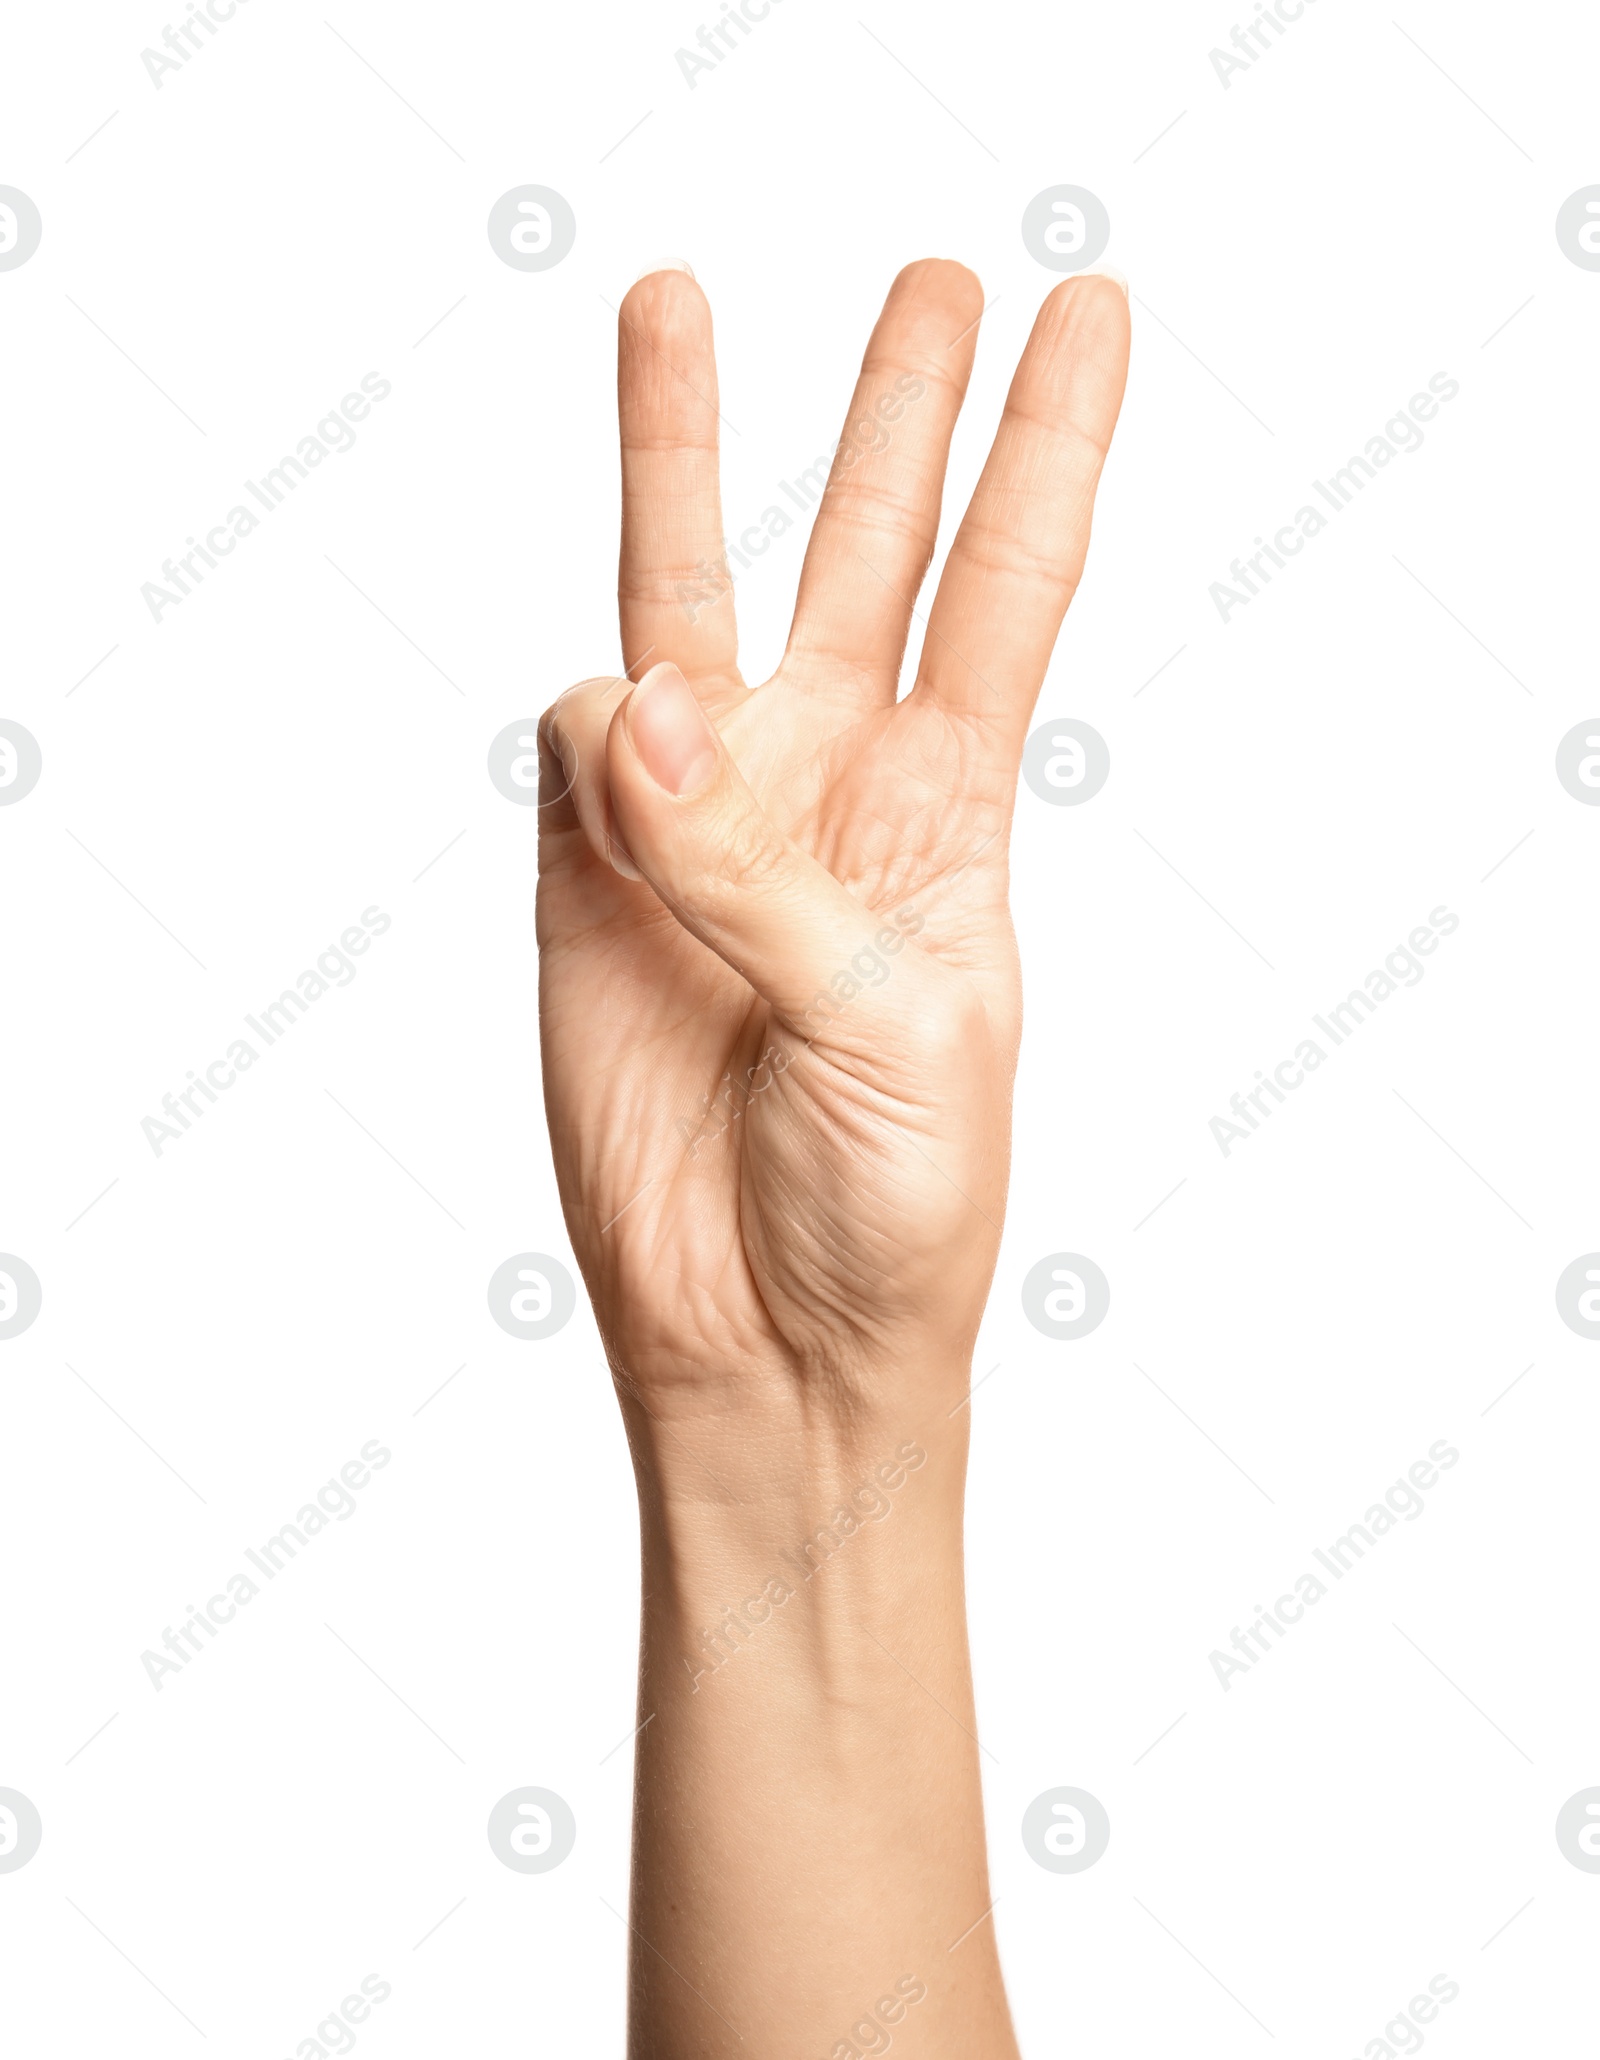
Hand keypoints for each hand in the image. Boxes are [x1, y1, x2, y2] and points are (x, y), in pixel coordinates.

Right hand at [538, 259, 1128, 1457]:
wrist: (767, 1343)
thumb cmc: (887, 1204)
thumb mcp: (885, 1029)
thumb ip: (758, 867)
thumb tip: (634, 709)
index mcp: (948, 816)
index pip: (1008, 588)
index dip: (1045, 447)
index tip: (1080, 315)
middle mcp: (826, 791)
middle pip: (870, 551)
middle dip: (897, 411)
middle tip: (933, 276)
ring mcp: (700, 826)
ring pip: (684, 595)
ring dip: (678, 453)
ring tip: (672, 309)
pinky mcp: (585, 880)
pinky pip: (570, 743)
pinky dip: (587, 723)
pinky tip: (611, 753)